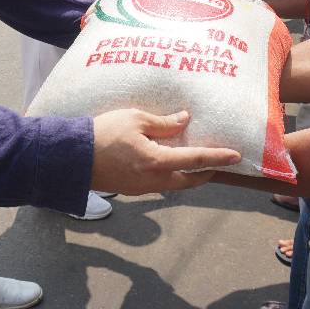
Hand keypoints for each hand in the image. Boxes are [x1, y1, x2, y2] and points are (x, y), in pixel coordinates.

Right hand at [91, 108, 241, 194]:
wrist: (74, 158)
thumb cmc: (104, 134)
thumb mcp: (135, 119)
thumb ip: (163, 123)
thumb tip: (185, 120)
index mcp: (157, 161)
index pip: (196, 160)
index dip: (217, 157)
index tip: (236, 155)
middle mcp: (154, 180)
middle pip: (190, 180)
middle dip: (207, 172)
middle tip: (219, 161)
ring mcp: (144, 188)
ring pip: (175, 184)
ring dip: (189, 175)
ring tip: (197, 161)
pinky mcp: (134, 190)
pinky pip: (160, 184)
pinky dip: (172, 175)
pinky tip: (170, 163)